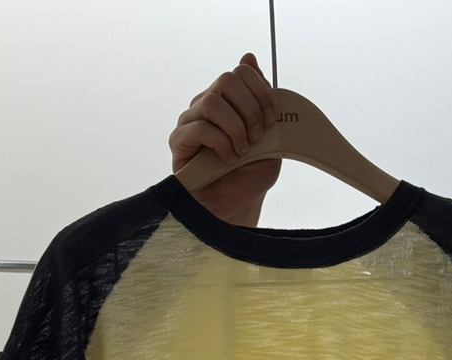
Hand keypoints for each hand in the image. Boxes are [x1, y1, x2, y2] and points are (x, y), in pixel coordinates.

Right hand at [169, 52, 280, 225]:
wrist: (238, 209)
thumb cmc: (251, 176)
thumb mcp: (270, 138)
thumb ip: (262, 101)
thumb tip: (248, 57)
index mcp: (228, 102)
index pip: (239, 72)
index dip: (260, 90)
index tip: (272, 118)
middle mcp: (207, 107)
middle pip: (226, 80)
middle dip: (249, 107)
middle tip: (258, 135)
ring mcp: (190, 123)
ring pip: (212, 102)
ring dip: (235, 127)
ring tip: (243, 150)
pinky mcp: (179, 143)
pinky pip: (199, 127)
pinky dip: (221, 142)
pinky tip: (229, 158)